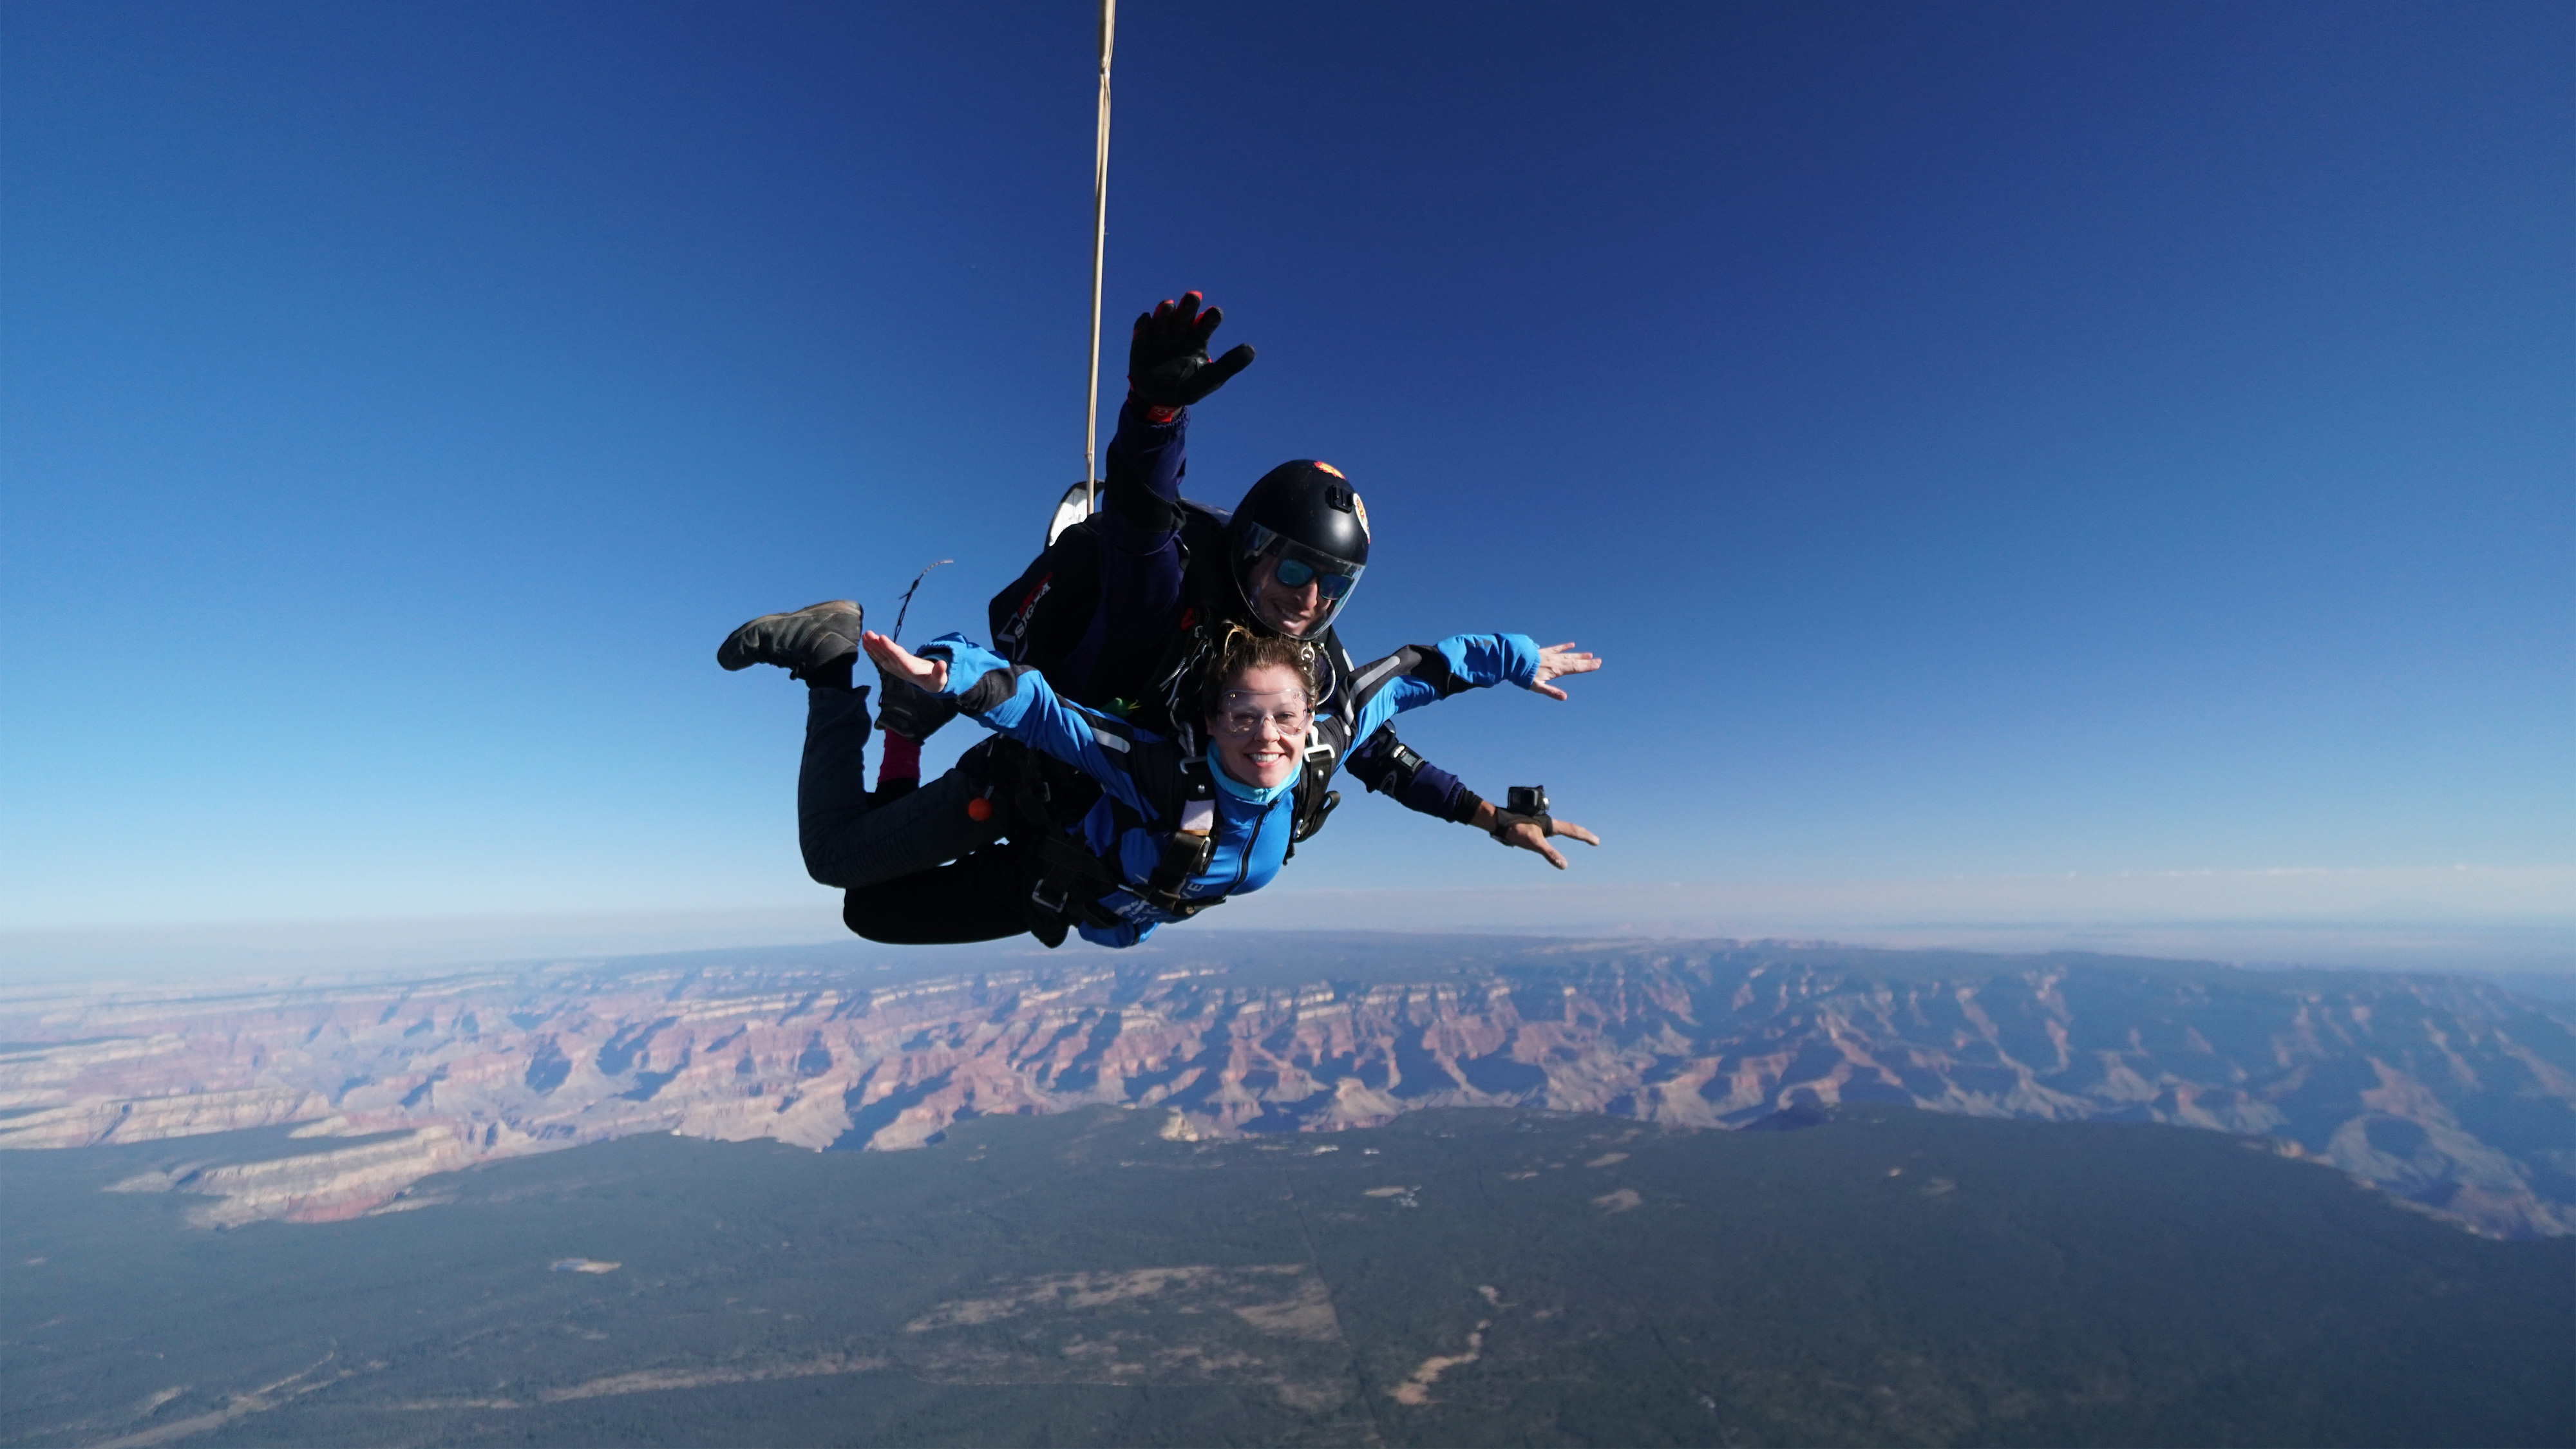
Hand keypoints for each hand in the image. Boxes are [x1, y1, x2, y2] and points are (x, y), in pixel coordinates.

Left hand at [860, 630, 945, 692]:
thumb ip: (940, 672)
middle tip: (869, 634)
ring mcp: (894, 667)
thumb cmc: (935, 680)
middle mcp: (900, 669)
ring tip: (865, 634)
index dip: (890, 648)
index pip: (899, 658)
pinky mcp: (892, 665)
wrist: (928, 685)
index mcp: (911, 670)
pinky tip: (865, 642)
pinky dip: (872, 649)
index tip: (882, 638)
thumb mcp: (940, 679)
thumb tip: (942, 664)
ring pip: (881, 655)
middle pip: (887, 655)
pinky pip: (880, 657)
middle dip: (877, 644)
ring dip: (872, 645)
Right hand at [1128, 290, 1255, 407]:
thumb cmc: (1188, 388)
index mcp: (1197, 339)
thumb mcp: (1211, 378)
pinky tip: (1147, 320)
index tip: (1215, 314)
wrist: (1160, 401)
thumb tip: (1251, 350)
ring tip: (1169, 305)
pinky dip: (1143, 324)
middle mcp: (1180, 334)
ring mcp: (1160, 338)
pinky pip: (1141, 330)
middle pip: (1185, 314)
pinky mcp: (1142, 344)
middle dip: (1189, 305)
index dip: (1211, 317)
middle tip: (1194, 296)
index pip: (1206, 323)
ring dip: (1166, 311)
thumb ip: (1230, 364)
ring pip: (1164, 318)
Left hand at [1473, 801, 1601, 869]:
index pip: (1573, 831)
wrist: (1498, 821)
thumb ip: (1549, 853)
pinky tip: (1549, 836)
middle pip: (1569, 828)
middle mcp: (1547, 822)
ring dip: (1569, 831)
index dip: (1586, 837)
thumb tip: (1564, 865)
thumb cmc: (1515, 830)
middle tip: (1592, 839)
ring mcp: (1539, 823)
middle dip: (1581, 834)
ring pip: (1558, 828)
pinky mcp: (1531, 826)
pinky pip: (1548, 830)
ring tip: (1577, 835)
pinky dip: (1555, 833)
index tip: (1597, 842)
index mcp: (1551, 824)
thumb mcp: (1534, 843)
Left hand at [1529, 642, 1600, 700]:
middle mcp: (1555, 661)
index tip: (1598, 664)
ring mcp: (1550, 655)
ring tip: (1589, 654)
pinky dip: (1564, 647)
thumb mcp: (1537, 687)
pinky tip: (1571, 644)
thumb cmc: (1524, 675)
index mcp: (1556, 670)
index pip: (1575, 668)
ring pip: (1567, 655)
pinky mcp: (1544, 651)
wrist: (1512, 659)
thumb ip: (1551, 692)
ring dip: (1578, 655)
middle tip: (1598, 660)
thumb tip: (1565, 698)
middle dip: (1586, 662)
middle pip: (1574, 661)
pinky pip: (1556, 648)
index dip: (1587, 667)